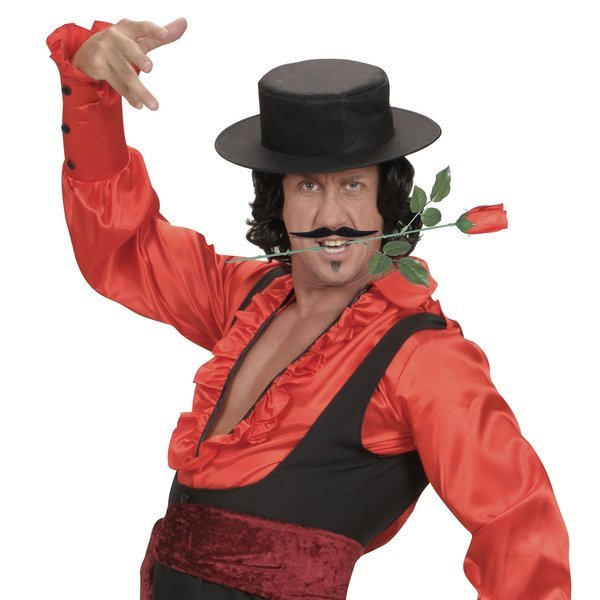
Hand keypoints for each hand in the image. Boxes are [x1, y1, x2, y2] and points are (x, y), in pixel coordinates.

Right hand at [72, 17, 187, 109]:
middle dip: (138, 58)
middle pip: (129, 49)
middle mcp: (115, 37)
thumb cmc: (122, 44)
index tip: (165, 34)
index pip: (142, 27)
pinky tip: (139, 104)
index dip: (153, 30)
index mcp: (128, 28)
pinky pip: (117, 84)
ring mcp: (105, 52)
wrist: (87, 52)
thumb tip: (184, 22)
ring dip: (141, 91)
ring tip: (155, 106)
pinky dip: (129, 96)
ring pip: (125, 74)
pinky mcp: (99, 67)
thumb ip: (162, 35)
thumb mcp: (140, 38)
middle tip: (150, 68)